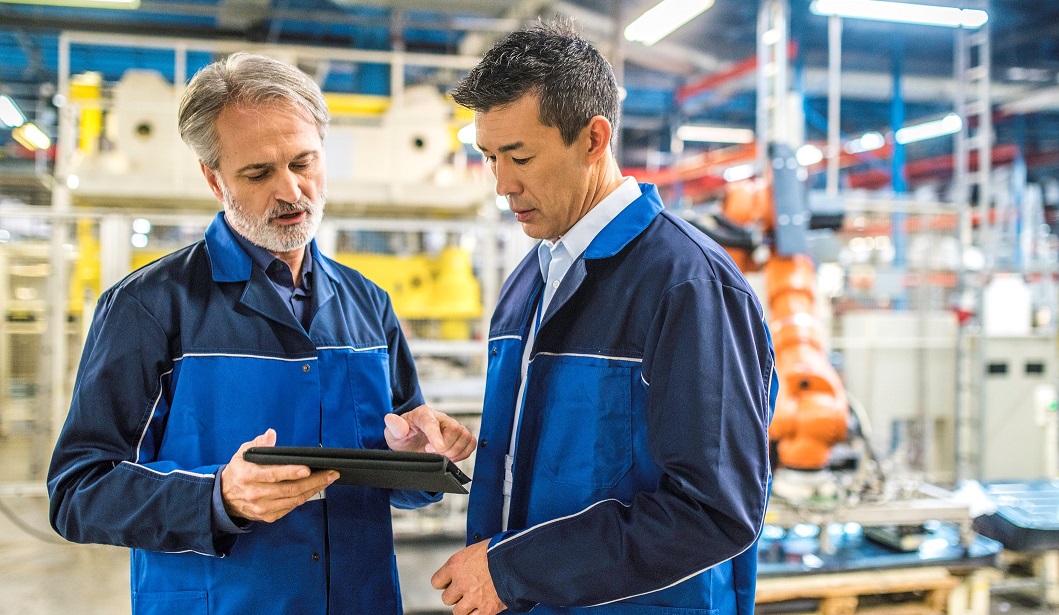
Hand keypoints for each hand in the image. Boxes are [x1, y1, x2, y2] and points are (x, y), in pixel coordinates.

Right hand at [221, 429, 338, 522]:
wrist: (224, 497)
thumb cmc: (239, 471)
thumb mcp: (242, 453)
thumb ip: (258, 443)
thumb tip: (271, 434)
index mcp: (248, 476)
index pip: (273, 474)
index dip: (291, 472)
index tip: (307, 468)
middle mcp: (255, 493)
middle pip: (289, 489)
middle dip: (313, 481)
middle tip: (330, 473)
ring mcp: (262, 507)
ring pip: (293, 500)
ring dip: (314, 489)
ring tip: (328, 479)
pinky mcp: (268, 516)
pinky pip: (291, 507)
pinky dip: (304, 497)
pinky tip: (315, 488)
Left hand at [384, 405, 475, 461]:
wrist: (410, 442)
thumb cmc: (403, 436)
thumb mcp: (392, 434)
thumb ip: (393, 427)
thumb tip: (390, 419)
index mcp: (422, 414)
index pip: (432, 422)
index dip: (436, 435)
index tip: (436, 449)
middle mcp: (440, 418)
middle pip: (454, 429)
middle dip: (445, 447)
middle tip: (433, 454)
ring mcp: (451, 426)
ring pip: (464, 436)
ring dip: (455, 451)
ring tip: (442, 456)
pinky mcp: (459, 436)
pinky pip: (471, 442)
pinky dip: (464, 452)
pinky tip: (451, 457)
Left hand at [432, 539, 506, 614]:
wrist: (517, 562)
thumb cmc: (501, 550)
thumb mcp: (479, 548)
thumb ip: (469, 560)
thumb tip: (470, 562)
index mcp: (456, 565)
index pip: (437, 581)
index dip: (444, 583)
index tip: (448, 583)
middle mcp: (461, 583)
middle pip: (446, 598)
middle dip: (455, 596)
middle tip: (464, 591)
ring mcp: (472, 598)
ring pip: (458, 612)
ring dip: (464, 608)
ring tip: (473, 601)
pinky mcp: (486, 609)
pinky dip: (477, 614)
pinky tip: (482, 607)